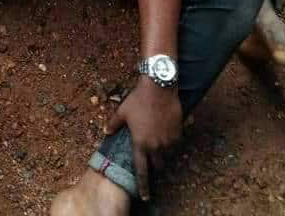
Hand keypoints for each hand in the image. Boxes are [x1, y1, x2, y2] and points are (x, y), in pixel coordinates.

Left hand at [105, 78, 181, 200]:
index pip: (141, 171)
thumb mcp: (122, 111)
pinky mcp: (178, 134)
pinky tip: (165, 128)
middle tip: (151, 154)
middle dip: (154, 163)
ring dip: (163, 151)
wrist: (158, 88)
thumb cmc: (138, 100)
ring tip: (158, 137)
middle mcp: (155, 146)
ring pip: (167, 154)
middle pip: (157, 165)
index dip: (143, 186)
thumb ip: (113, 124)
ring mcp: (168, 141)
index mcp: (140, 144)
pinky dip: (171, 140)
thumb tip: (106, 132)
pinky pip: (175, 143)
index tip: (145, 196)